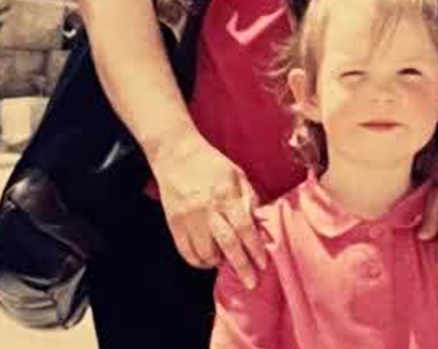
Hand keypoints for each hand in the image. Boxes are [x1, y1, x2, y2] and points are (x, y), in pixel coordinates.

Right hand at [151, 129, 267, 286]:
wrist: (176, 155)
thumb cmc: (211, 164)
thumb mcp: (237, 175)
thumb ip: (249, 199)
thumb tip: (260, 225)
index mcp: (226, 195)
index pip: (244, 228)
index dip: (255, 248)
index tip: (263, 264)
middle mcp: (207, 209)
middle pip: (227, 244)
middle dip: (241, 266)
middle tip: (251, 282)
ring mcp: (189, 218)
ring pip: (206, 252)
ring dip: (218, 262)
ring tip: (225, 262)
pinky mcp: (174, 224)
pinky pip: (186, 252)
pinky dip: (198, 261)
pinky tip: (207, 259)